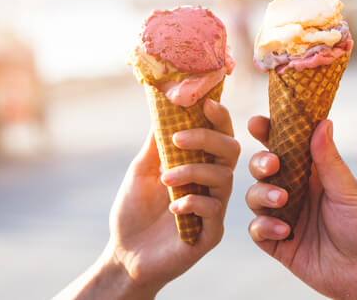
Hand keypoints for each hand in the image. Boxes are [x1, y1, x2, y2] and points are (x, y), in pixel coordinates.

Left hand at [55, 99, 239, 299]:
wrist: (125, 253)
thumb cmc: (135, 210)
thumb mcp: (142, 169)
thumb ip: (156, 143)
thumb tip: (164, 106)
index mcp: (201, 164)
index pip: (220, 134)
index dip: (219, 117)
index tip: (206, 103)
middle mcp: (213, 183)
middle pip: (231, 150)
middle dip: (206, 138)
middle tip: (177, 139)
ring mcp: (215, 207)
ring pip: (223, 177)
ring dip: (191, 171)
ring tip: (164, 179)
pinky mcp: (212, 233)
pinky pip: (214, 209)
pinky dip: (193, 201)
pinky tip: (173, 207)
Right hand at [246, 117, 356, 298]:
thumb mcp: (350, 191)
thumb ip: (329, 160)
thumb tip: (322, 122)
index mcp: (315, 174)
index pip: (287, 147)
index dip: (269, 133)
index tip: (257, 123)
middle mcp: (297, 193)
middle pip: (264, 170)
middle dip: (260, 163)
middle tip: (272, 165)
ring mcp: (288, 218)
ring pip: (255, 197)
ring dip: (262, 194)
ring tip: (282, 200)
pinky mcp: (282, 246)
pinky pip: (258, 231)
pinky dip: (265, 227)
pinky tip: (285, 231)